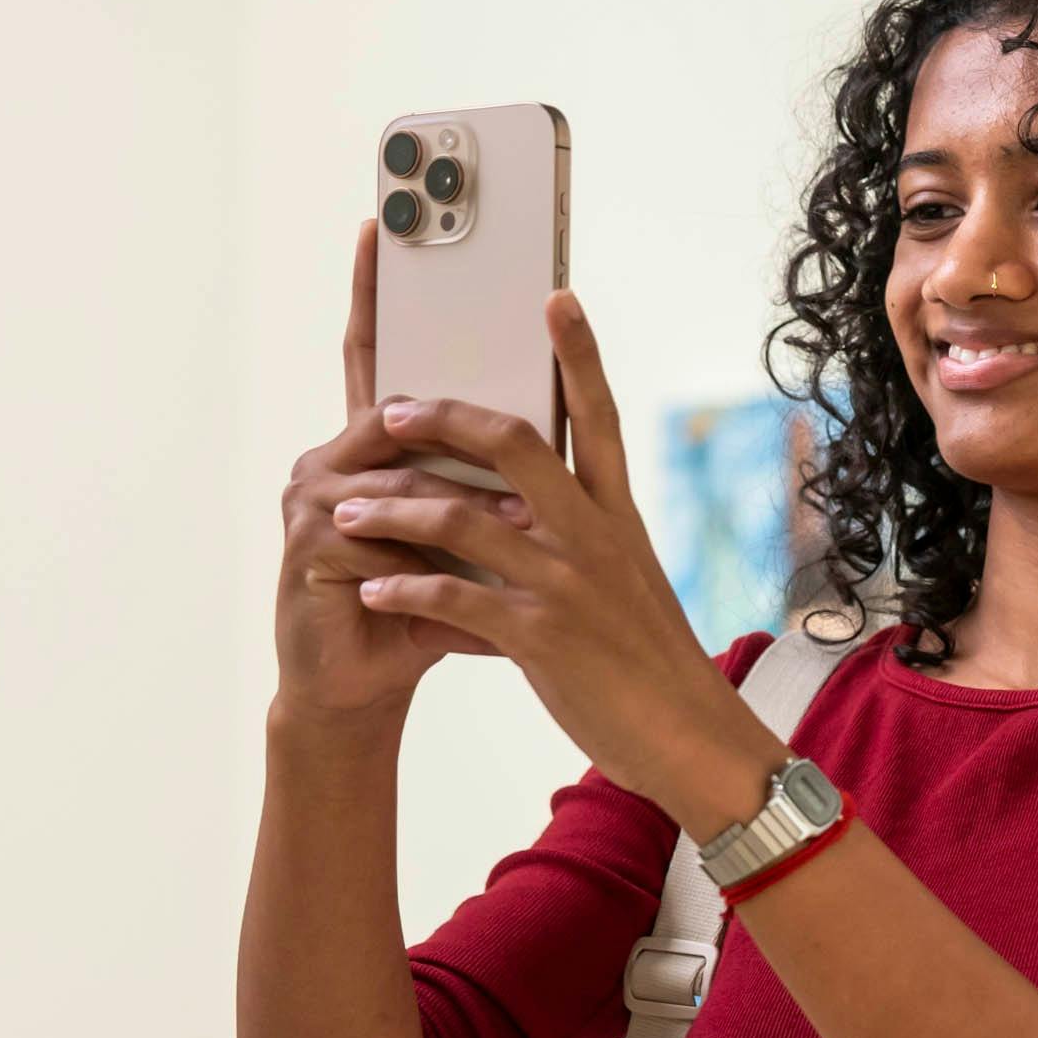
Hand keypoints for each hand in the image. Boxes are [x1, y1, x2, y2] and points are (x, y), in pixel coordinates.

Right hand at [275, 220, 524, 719]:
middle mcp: (335, 458)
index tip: (382, 227)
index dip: (377, 294)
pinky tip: (453, 570)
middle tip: (496, 391)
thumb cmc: (428, 609)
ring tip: (524, 526)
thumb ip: (505, 485)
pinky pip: (378, 528)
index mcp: (376, 447)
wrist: (365, 684)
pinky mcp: (306, 544)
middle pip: (398, 410)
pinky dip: (427, 547)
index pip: (378, 357)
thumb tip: (571, 429)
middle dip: (449, 407)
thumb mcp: (479, 540)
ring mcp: (313, 498)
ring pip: (402, 475)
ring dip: (464, 500)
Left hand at [336, 286, 771, 819]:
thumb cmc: (653, 663)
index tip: (556, 298)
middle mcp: (593, 534)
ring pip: (462, 518)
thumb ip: (587, 539)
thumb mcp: (630, 583)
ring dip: (393, 510)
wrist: (691, 739)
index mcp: (618, 515)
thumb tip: (539, 509)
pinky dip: (404, 587)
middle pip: (513, 443)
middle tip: (393, 408)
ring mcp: (565, 582)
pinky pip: (452, 597)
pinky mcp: (538, 636)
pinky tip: (371, 586)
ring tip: (346, 511)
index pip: (598, 416)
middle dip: (444, 417)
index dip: (578, 355)